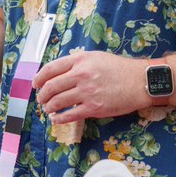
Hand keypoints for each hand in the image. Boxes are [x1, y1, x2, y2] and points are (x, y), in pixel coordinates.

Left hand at [33, 51, 149, 122]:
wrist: (140, 81)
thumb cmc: (119, 68)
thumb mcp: (95, 57)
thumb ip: (77, 62)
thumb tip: (58, 72)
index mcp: (80, 60)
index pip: (50, 69)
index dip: (39, 78)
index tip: (35, 84)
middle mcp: (81, 75)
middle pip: (51, 86)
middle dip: (42, 95)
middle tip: (41, 99)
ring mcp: (87, 92)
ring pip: (58, 101)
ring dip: (49, 107)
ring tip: (47, 109)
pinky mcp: (94, 108)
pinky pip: (70, 115)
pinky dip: (59, 118)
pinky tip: (55, 119)